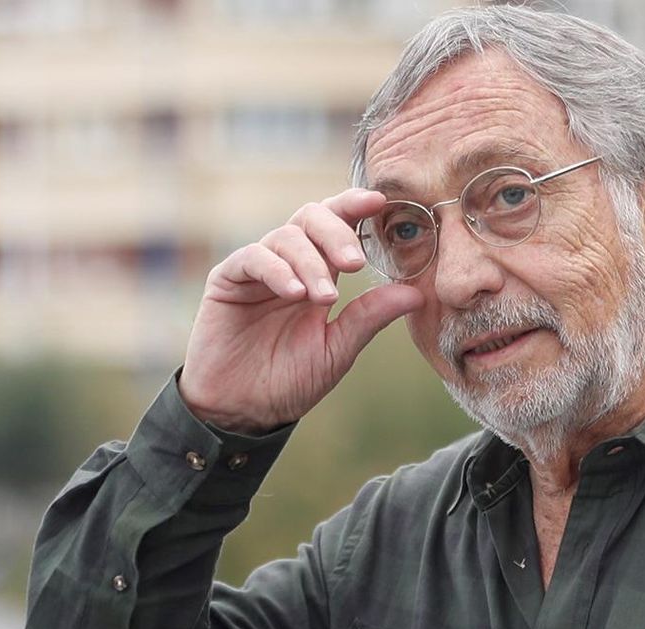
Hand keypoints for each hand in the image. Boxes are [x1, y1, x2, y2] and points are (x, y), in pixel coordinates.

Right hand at [178, 189, 423, 434]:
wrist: (244, 410)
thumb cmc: (290, 379)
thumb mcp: (338, 349)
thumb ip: (370, 317)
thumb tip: (417, 294)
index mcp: (318, 272)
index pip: (337, 224)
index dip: (355, 206)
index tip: (379, 202)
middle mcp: (288, 263)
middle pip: (311, 216)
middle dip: (337, 233)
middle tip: (354, 264)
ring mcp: (257, 269)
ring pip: (286, 237)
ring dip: (310, 263)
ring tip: (323, 299)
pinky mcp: (227, 279)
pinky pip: (253, 257)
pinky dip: (277, 270)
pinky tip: (295, 293)